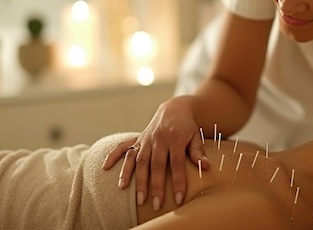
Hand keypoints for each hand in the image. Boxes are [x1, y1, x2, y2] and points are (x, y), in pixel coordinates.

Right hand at [103, 95, 210, 209]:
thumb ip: (198, 152)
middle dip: (155, 186)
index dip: (178, 181)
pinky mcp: (137, 139)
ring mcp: (146, 139)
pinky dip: (113, 157)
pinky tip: (105, 169)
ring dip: (135, 179)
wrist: (174, 108)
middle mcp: (158, 139)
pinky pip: (123, 147)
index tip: (179, 198)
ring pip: (139, 160)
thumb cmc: (187, 126)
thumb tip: (206, 167)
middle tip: (156, 204)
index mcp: (175, 138)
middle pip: (156, 165)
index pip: (177, 163)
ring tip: (135, 197)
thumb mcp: (196, 136)